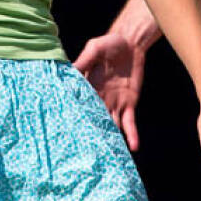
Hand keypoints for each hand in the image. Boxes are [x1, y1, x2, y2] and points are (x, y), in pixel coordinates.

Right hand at [74, 30, 152, 150]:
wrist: (131, 43)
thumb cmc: (109, 43)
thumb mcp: (95, 48)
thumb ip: (84, 60)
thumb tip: (69, 70)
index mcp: (88, 87)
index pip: (79, 104)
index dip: (74, 116)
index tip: (67, 131)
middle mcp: (99, 98)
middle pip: (93, 119)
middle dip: (88, 134)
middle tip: (82, 151)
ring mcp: (115, 103)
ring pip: (110, 125)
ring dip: (108, 139)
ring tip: (104, 156)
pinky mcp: (129, 104)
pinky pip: (130, 123)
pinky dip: (132, 135)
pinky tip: (134, 147)